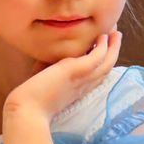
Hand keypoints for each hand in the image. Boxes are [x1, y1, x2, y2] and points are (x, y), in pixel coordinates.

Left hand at [3, 31, 122, 127]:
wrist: (26, 110)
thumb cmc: (29, 99)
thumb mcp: (42, 81)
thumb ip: (47, 69)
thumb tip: (46, 59)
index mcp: (77, 90)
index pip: (95, 76)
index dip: (102, 63)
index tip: (104, 50)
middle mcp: (83, 85)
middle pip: (106, 68)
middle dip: (113, 52)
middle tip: (116, 37)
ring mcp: (82, 79)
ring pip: (107, 63)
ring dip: (114, 47)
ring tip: (116, 32)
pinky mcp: (77, 71)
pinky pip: (97, 57)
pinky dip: (103, 47)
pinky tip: (103, 36)